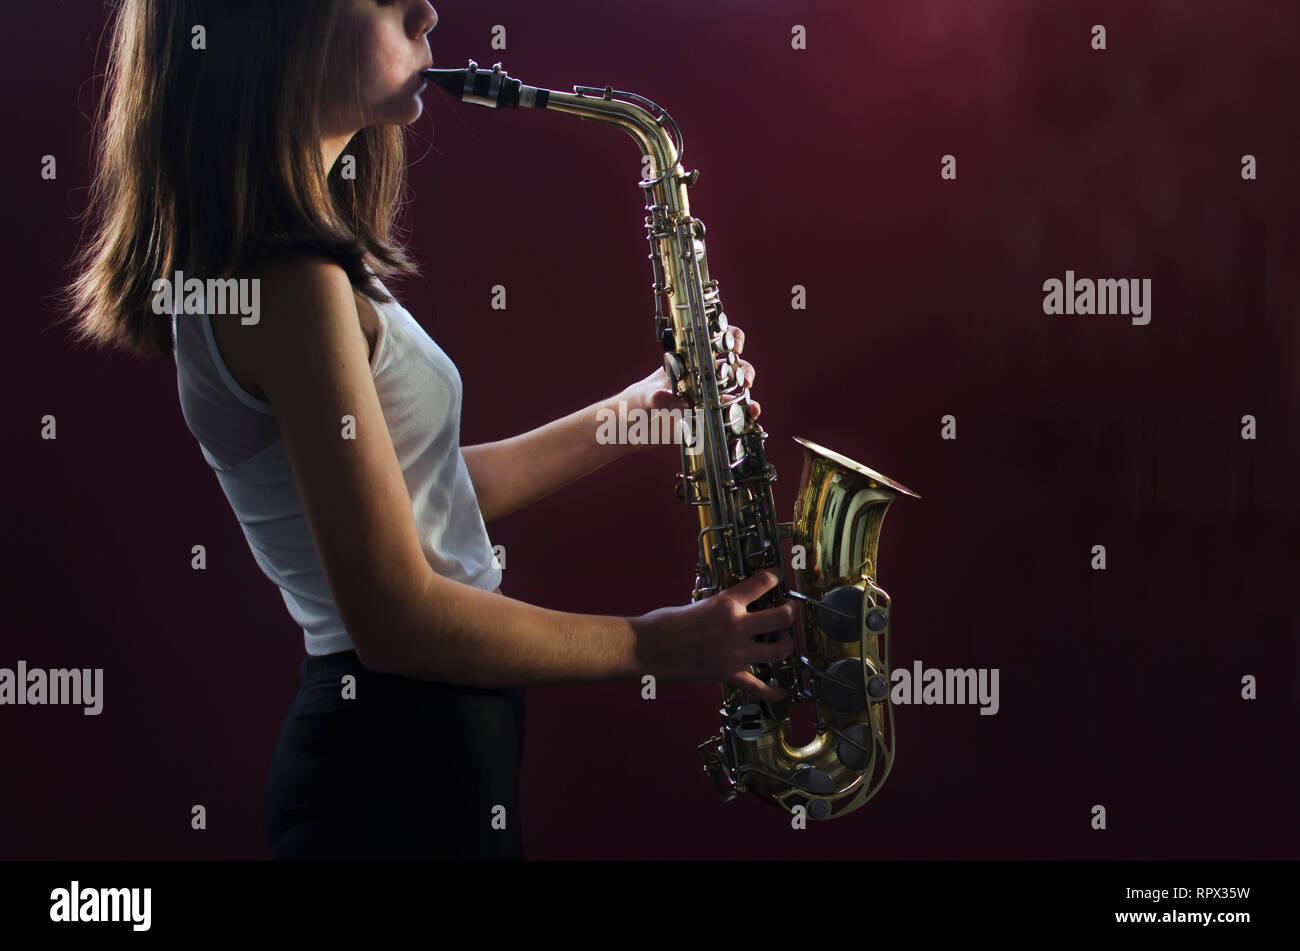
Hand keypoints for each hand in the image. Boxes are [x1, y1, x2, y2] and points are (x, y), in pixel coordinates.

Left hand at [617, 323, 761, 428]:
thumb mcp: (644, 396)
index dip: (728, 339)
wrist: (627, 430)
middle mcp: (699, 380)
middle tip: (746, 379)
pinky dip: (741, 420)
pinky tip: (749, 421)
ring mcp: (704, 401)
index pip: (711, 343)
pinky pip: (727, 420)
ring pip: (733, 394)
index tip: (735, 347)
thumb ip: (657, 396)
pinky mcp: (704, 422)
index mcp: (686, 364)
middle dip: (744, 370)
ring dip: (745, 398)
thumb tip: (672, 400)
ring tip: (751, 406)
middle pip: (730, 368)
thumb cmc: (633, 403)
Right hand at [629, 570, 795, 700]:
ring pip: (778, 650)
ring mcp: (734, 652)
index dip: (776, 577)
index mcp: (726, 603)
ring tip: (784, 641)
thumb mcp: (698, 603)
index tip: (779, 577)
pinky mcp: (727, 673)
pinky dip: (772, 692)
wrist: (648, 647)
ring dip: (786, 645)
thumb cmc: (664, 623)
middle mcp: (736, 626)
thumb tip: (731, 607)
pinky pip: (758, 687)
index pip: (763, 582)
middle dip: (791, 612)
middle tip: (790, 609)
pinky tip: (781, 692)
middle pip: (782, 617)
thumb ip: (719, 606)